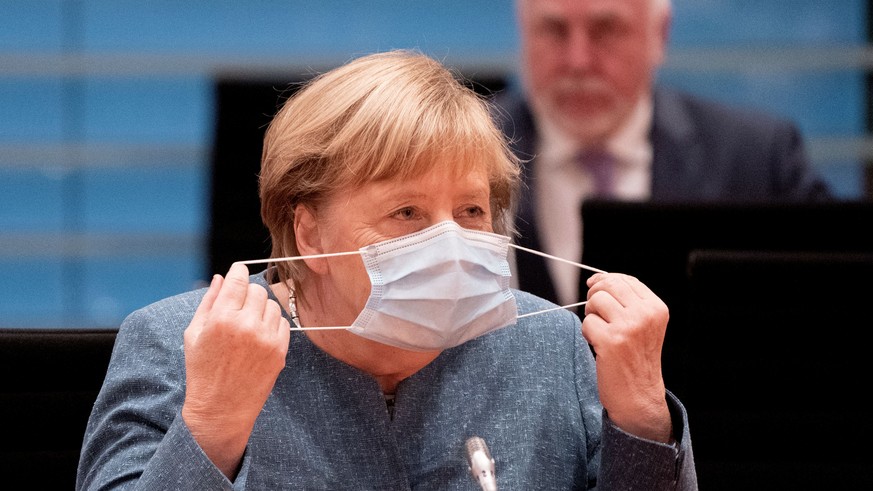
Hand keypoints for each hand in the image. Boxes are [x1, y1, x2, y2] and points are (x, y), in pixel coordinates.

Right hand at [181, 262, 289, 477]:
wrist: (221, 409)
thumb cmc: (203, 371)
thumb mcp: (194, 334)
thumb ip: (209, 301)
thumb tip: (221, 277)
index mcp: (222, 318)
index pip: (239, 279)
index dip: (239, 271)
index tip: (238, 271)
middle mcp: (246, 325)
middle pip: (257, 290)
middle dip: (247, 294)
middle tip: (238, 308)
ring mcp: (266, 338)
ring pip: (272, 305)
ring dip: (261, 309)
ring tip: (247, 326)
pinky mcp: (280, 351)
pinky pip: (283, 323)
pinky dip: (272, 325)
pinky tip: (258, 337)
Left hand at [581, 272, 672, 442]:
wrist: (638, 396)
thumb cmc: (635, 358)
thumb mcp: (643, 325)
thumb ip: (625, 301)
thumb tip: (595, 280)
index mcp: (656, 308)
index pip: (625, 280)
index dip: (605, 280)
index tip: (594, 286)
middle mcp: (646, 315)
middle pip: (608, 286)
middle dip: (596, 296)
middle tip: (597, 314)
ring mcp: (629, 327)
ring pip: (596, 301)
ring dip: (591, 316)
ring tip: (601, 333)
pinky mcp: (611, 341)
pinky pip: (587, 323)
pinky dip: (588, 334)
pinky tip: (599, 346)